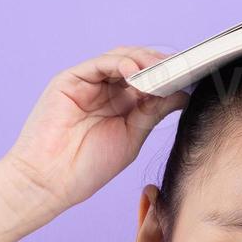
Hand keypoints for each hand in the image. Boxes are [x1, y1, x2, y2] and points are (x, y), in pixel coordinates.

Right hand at [2, 45, 189, 211]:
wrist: (50, 182)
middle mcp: (105, 90)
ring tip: (160, 71)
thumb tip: (182, 92)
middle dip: (160, 66)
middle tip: (180, 70)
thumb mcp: (132, 137)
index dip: (168, 77)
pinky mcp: (70, 80)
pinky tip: (136, 72)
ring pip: (121, 60)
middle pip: (138, 65)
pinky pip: (100, 64)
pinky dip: (120, 63)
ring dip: (144, 62)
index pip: (149, 81)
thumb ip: (152, 111)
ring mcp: (87, 83)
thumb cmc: (87, 167)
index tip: (191, 77)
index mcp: (121, 105)